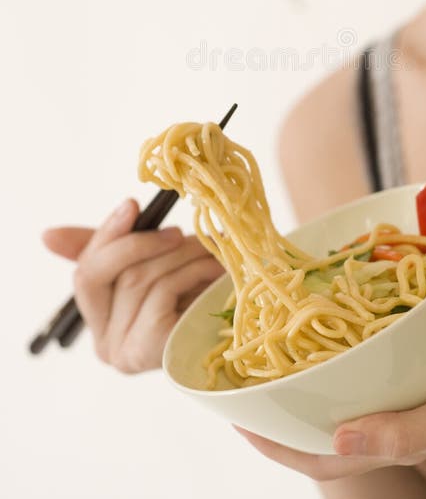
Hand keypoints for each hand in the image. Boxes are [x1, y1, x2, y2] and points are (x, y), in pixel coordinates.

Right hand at [43, 197, 223, 372]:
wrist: (246, 329)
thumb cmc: (196, 290)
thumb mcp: (154, 263)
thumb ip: (110, 247)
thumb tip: (47, 235)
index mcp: (100, 320)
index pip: (85, 272)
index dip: (106, 235)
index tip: (131, 204)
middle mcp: (104, 344)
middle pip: (98, 275)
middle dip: (137, 242)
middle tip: (176, 230)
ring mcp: (124, 352)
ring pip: (136, 278)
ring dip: (179, 255)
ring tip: (209, 250)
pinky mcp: (150, 352)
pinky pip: (160, 294)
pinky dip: (191, 273)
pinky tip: (214, 271)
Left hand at [235, 297, 425, 479]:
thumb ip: (406, 431)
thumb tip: (337, 439)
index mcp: (395, 437)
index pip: (321, 458)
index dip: (274, 444)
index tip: (234, 416)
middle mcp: (388, 413)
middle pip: (320, 422)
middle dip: (278, 407)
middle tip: (241, 374)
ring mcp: (397, 387)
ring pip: (336, 389)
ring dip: (302, 374)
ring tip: (268, 345)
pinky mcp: (408, 360)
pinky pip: (360, 359)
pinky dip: (335, 346)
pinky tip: (322, 319)